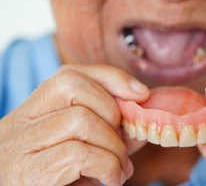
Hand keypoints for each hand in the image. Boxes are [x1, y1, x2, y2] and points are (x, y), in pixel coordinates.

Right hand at [0, 65, 148, 185]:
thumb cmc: (58, 180)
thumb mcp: (84, 148)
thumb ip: (110, 132)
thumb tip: (143, 119)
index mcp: (33, 112)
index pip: (69, 74)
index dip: (111, 77)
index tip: (140, 94)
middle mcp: (20, 122)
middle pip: (73, 87)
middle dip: (112, 113)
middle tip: (123, 146)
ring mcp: (20, 146)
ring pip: (80, 120)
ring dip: (114, 146)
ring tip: (120, 168)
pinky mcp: (29, 172)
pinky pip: (79, 154)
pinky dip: (107, 166)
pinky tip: (111, 180)